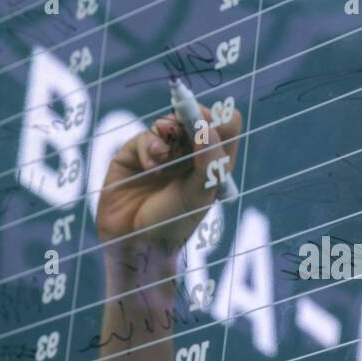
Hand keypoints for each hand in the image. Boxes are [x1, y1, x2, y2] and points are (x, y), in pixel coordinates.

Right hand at [96, 104, 241, 258]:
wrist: (135, 243)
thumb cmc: (174, 223)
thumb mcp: (199, 194)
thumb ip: (208, 161)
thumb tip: (207, 128)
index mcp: (213, 163)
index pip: (226, 127)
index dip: (219, 119)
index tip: (207, 124)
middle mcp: (189, 155)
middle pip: (195, 117)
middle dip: (190, 118)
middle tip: (185, 123)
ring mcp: (162, 153)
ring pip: (168, 123)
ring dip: (167, 133)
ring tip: (162, 156)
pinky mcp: (135, 154)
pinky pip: (145, 137)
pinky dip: (149, 147)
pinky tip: (150, 167)